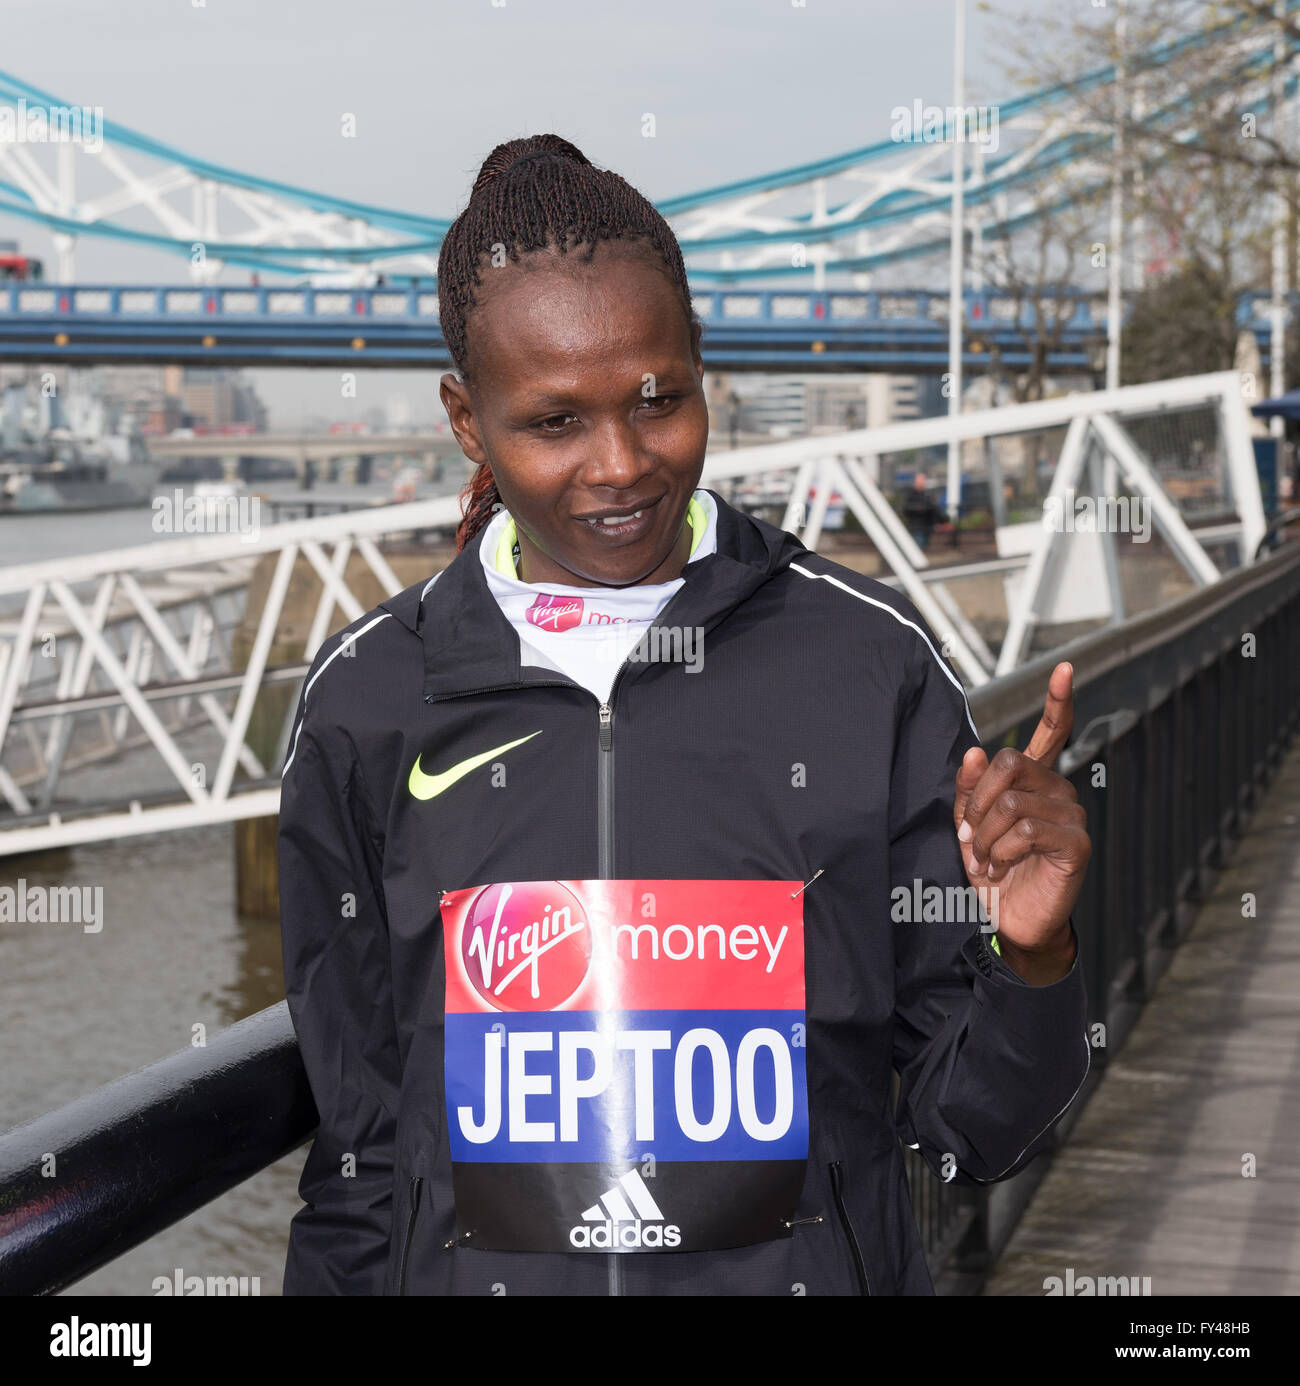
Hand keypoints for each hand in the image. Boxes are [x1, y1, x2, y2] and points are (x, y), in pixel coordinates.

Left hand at [952, 662, 1089, 983]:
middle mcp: (1058, 790)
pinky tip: (1000, 868)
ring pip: (1012, 802)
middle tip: (967, 838)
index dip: (1058, 700)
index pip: (1052, 732)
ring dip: (984, 837)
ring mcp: (1072, 814)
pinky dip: (1001, 851)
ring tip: (984, 862)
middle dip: (976, 802)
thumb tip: (975, 751)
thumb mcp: (967, 826)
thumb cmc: (989, 871)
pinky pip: (1027, 830)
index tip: (1064, 668)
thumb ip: (969, 790)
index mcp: (1034, 781)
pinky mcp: (1077, 843)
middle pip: (1010, 762)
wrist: (1007, 922)